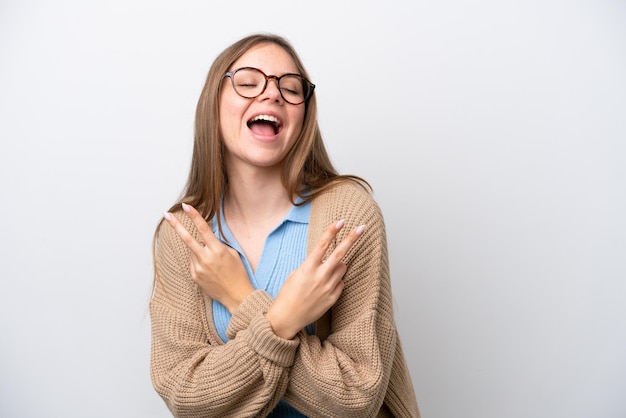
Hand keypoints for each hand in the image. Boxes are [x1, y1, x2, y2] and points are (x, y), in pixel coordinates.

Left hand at [163, 203, 253, 312]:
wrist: (236, 296)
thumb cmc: (238, 273)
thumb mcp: (232, 254)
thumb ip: (216, 245)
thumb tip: (203, 240)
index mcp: (217, 250)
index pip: (203, 229)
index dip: (194, 216)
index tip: (186, 206)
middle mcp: (206, 259)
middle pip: (187, 239)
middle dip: (176, 225)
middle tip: (166, 215)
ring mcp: (198, 268)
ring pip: (192, 251)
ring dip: (198, 249)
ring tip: (213, 261)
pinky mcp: (194, 276)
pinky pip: (193, 262)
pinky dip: (199, 260)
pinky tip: (210, 269)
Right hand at [265, 219, 365, 339]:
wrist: (287, 318)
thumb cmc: (288, 294)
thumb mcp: (296, 274)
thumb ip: (313, 265)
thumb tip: (331, 260)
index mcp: (307, 268)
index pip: (322, 245)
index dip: (332, 231)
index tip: (341, 221)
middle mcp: (320, 277)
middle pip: (340, 254)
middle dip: (351, 239)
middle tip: (362, 227)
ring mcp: (328, 288)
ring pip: (342, 268)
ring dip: (337, 265)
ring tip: (324, 274)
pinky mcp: (333, 298)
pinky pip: (341, 283)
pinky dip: (335, 281)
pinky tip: (323, 288)